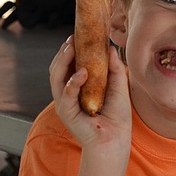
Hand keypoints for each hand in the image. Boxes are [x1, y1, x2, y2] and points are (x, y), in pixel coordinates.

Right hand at [49, 36, 131, 151]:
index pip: (69, 64)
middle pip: (58, 67)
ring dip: (63, 60)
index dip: (71, 49)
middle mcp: (68, 93)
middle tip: (73, 38)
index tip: (79, 35)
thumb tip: (110, 47)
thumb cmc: (117, 117)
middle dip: (64, 51)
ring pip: (56, 77)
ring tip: (72, 47)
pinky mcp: (67, 112)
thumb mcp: (118, 86)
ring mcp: (65, 103)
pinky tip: (82, 72)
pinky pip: (66, 94)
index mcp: (78, 87)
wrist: (116, 140)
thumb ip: (114, 67)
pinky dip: (73, 82)